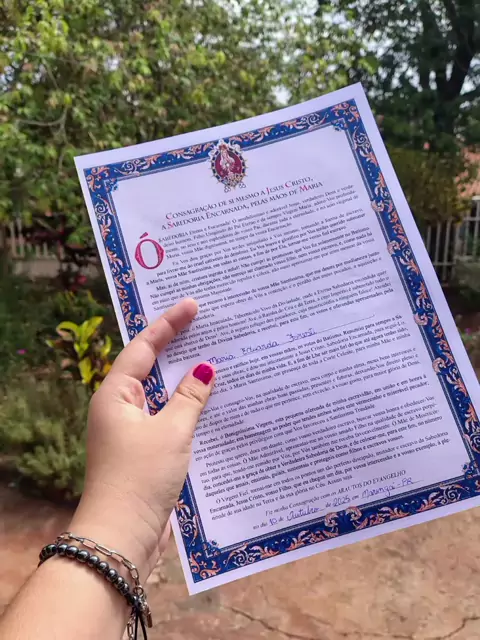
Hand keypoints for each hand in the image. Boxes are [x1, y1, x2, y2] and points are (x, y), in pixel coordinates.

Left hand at [69, 298, 214, 578]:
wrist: (123, 535)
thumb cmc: (141, 476)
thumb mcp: (171, 431)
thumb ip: (190, 397)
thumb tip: (205, 369)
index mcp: (115, 394)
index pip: (143, 347)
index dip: (169, 324)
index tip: (193, 304)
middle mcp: (120, 407)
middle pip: (151, 366)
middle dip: (177, 346)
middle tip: (205, 323)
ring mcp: (132, 429)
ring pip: (163, 393)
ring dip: (186, 379)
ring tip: (214, 354)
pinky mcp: (146, 449)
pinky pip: (169, 416)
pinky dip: (188, 406)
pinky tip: (212, 401)